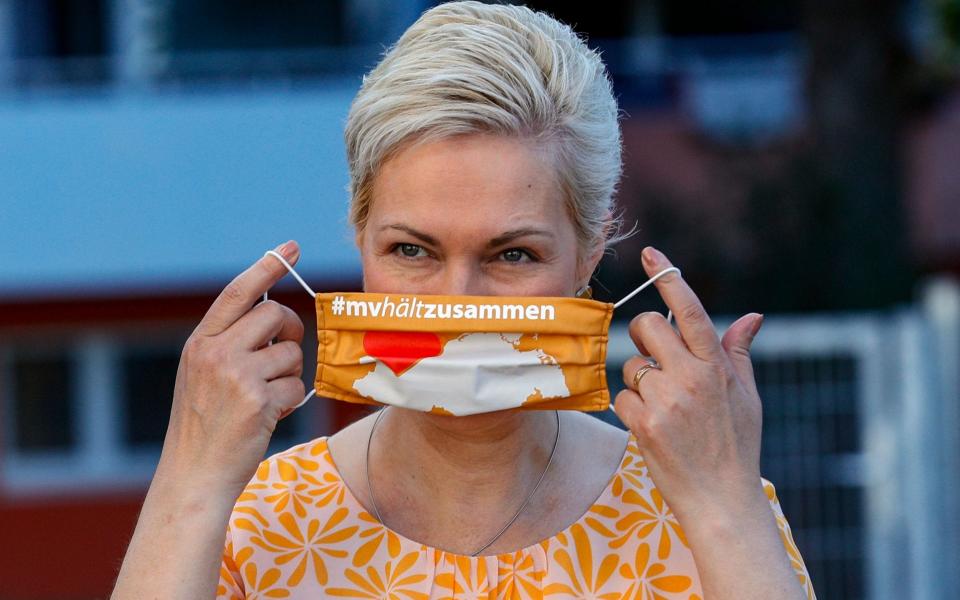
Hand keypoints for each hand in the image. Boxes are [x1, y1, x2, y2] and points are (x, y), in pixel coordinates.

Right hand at [157, 240, 305, 495]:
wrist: (194, 476)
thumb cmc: (205, 427)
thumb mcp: (204, 375)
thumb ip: (230, 343)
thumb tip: (274, 314)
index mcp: (201, 342)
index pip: (238, 292)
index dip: (267, 266)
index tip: (291, 247)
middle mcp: (215, 352)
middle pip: (275, 315)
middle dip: (290, 332)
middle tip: (282, 357)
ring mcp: (236, 374)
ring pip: (292, 352)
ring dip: (289, 375)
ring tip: (266, 398)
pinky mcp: (258, 400)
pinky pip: (297, 386)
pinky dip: (291, 403)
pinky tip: (269, 417)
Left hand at [613, 246, 765, 524]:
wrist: (721, 499)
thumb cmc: (736, 445)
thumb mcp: (748, 397)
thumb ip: (739, 353)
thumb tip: (751, 317)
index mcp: (717, 367)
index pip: (691, 311)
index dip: (670, 279)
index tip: (653, 255)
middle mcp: (692, 378)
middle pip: (647, 326)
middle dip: (645, 336)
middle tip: (656, 358)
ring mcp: (666, 401)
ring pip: (631, 364)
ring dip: (639, 380)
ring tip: (663, 407)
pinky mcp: (644, 424)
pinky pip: (620, 397)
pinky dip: (630, 408)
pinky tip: (651, 426)